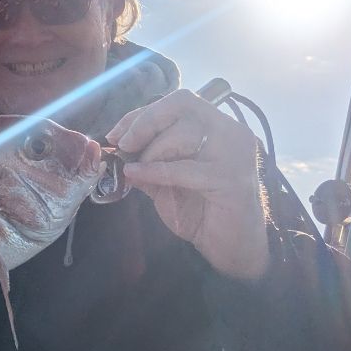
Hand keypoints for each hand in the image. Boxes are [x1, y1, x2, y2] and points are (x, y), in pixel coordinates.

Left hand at [105, 91, 270, 280]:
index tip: (117, 133)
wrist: (232, 248)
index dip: (143, 113)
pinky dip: (155, 171)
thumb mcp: (166, 181)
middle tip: (123, 145)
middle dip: (145, 123)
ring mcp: (235, 154)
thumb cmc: (201, 212)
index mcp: (219, 126)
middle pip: (183, 105)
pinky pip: (184, 168)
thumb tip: (115, 148)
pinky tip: (137, 175)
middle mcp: (232, 132)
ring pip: (184, 134)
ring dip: (152, 151)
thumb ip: (147, 160)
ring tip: (138, 169)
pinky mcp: (231, 180)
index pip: (180, 101)